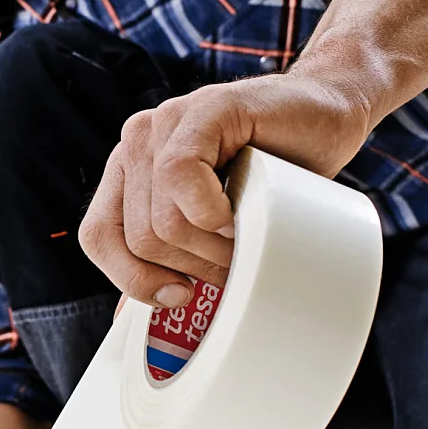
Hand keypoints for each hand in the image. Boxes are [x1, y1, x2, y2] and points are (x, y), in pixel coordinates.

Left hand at [79, 71, 371, 305]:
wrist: (329, 119)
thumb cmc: (278, 175)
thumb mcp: (214, 228)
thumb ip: (170, 259)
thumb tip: (126, 319)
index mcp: (130, 172)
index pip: (98, 236)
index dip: (132, 278)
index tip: (181, 297)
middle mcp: (137, 144)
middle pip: (137, 238)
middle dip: (191, 269)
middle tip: (234, 264)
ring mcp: (167, 121)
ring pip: (161, 219)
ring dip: (211, 249)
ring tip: (245, 242)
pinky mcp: (204, 109)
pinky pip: (179, 175)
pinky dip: (212, 213)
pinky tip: (239, 216)